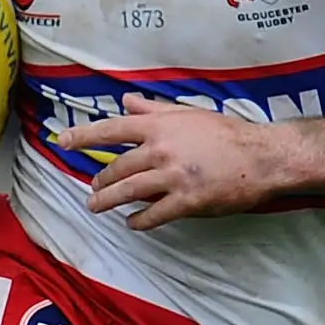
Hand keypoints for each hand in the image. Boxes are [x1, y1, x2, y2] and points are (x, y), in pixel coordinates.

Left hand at [49, 94, 300, 231]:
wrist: (261, 156)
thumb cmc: (227, 133)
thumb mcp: (187, 113)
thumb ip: (153, 110)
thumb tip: (126, 102)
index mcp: (159, 127)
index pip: (111, 130)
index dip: (83, 136)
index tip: (63, 141)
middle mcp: (161, 150)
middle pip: (117, 167)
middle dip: (100, 179)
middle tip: (93, 187)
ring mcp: (173, 177)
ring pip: (128, 192)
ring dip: (108, 200)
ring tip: (97, 206)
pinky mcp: (187, 201)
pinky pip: (153, 214)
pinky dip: (139, 220)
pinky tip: (132, 222)